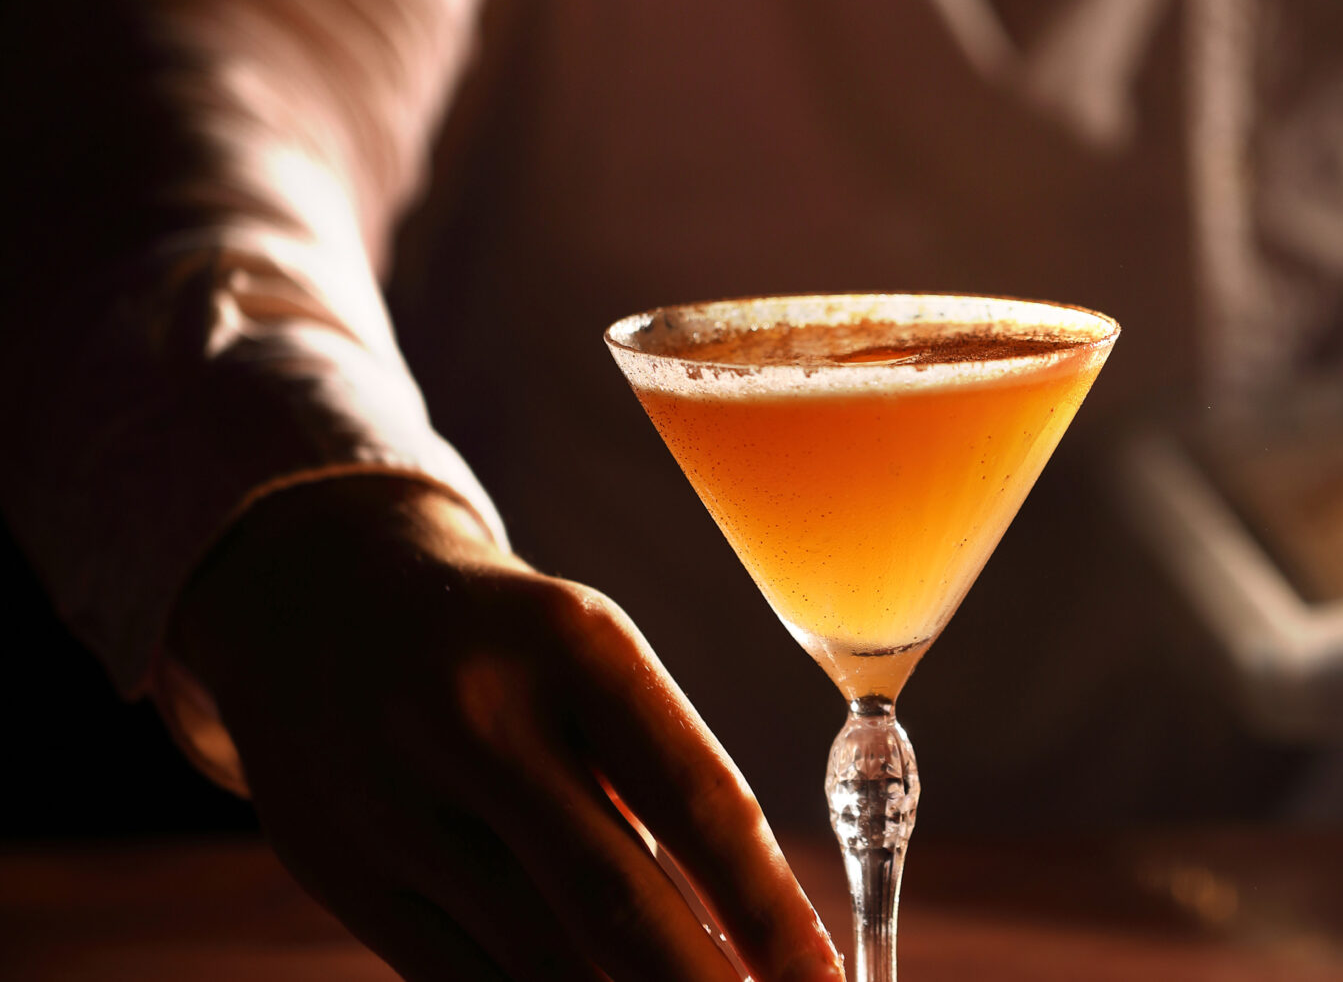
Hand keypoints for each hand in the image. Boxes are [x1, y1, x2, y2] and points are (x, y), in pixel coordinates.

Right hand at [169, 476, 841, 981]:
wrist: (321, 597)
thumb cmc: (510, 644)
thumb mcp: (593, 660)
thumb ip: (656, 787)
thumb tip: (740, 951)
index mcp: (572, 641)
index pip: (698, 801)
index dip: (771, 912)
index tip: (822, 981)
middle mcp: (474, 717)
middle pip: (616, 904)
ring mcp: (390, 801)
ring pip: (542, 965)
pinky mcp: (337, 872)